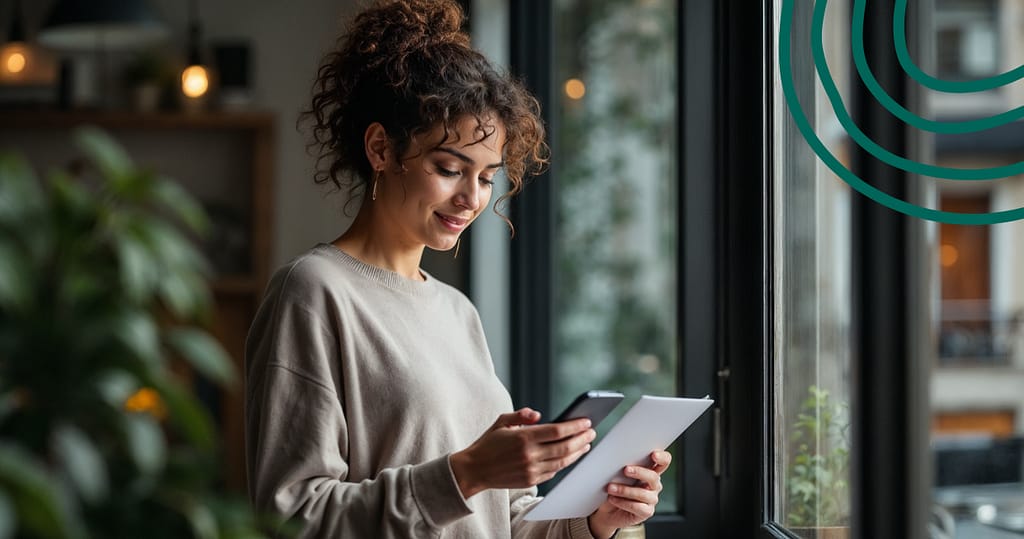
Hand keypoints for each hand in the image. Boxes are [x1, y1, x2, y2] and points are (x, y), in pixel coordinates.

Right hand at [450, 408, 595, 498]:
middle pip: (564, 447)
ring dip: (577, 453)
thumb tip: (539, 415)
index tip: (586, 421)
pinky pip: (553, 472)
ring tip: (586, 444)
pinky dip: (564, 464)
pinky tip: (570, 456)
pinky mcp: (530, 481)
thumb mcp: (502, 422)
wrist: (474, 470)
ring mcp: (531, 470)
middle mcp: (529, 455)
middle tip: (592, 432)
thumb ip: (521, 415)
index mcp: (523, 437)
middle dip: (582, 439)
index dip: (575, 426)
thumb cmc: (488, 443)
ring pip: (562, 462)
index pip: (557, 431)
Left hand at [587, 450, 671, 538]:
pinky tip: (613, 499)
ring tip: (611, 488)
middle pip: (653, 477)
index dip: (662, 457)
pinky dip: (623, 502)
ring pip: (643, 493)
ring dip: (625, 490)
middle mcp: (654, 485)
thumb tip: (616, 459)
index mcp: (650, 470)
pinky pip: (638, 507)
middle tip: (625, 470)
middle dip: (640, 472)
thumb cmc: (613, 488)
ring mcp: (651, 499)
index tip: (653, 454)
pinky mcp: (646, 512)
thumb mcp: (616, 474)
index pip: (663, 461)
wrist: (606, 510)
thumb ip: (622, 466)